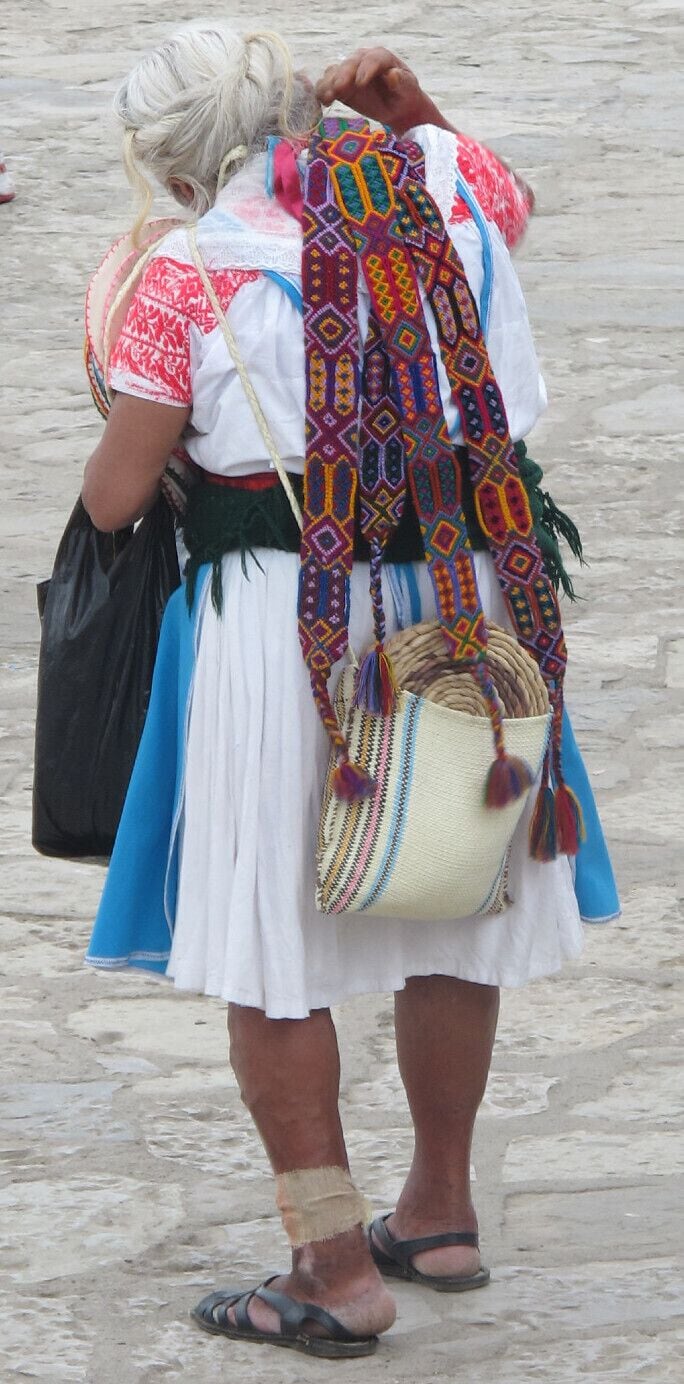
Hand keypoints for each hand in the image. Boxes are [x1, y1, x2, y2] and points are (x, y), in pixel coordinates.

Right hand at [315, 47, 434, 135]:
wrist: (397, 106)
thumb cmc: (404, 94)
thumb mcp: (408, 88)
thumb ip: (402, 81)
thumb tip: (393, 75)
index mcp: (381, 57)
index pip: (372, 58)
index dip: (365, 69)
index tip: (361, 83)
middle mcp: (362, 60)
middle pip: (350, 63)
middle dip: (343, 75)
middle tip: (339, 89)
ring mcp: (349, 73)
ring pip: (335, 72)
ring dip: (329, 84)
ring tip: (328, 97)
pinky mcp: (340, 86)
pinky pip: (327, 85)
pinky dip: (323, 92)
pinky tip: (324, 102)